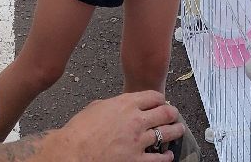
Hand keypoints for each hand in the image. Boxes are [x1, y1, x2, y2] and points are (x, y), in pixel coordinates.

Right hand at [51, 91, 183, 161]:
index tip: (162, 102)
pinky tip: (167, 155)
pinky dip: (166, 156)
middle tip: (174, 115)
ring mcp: (138, 141)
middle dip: (172, 113)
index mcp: (126, 104)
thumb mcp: (96, 107)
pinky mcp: (137, 160)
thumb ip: (114, 105)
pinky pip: (159, 158)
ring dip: (175, 131)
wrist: (72, 153)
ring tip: (178, 131)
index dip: (160, 99)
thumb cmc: (79, 131)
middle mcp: (136, 120)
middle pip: (165, 112)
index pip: (153, 97)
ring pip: (167, 133)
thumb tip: (120, 106)